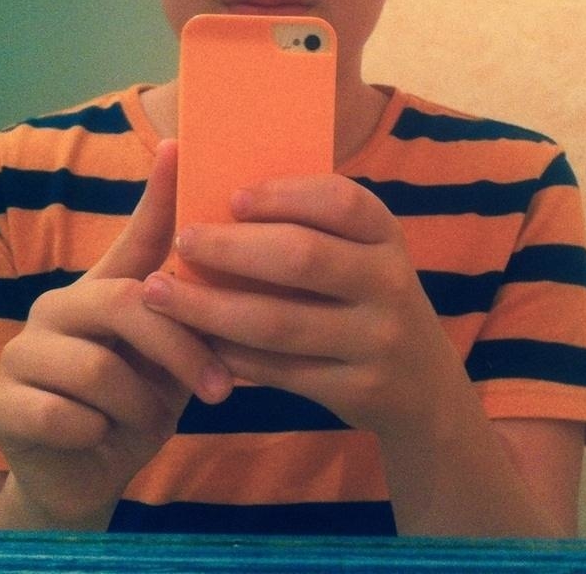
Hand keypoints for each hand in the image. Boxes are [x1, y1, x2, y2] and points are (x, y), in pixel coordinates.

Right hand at [0, 140, 232, 529]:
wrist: (86, 479)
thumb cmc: (136, 409)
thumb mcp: (171, 363)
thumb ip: (186, 323)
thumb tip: (234, 277)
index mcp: (104, 290)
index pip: (135, 234)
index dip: (157, 193)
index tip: (178, 146)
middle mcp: (58, 305)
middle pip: (127, 304)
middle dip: (180, 350)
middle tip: (217, 389)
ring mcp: (22, 351)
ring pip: (97, 368)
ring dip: (138, 406)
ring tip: (145, 421)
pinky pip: (61, 415)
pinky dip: (95, 434)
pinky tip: (95, 439)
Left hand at [141, 173, 451, 436]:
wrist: (425, 386)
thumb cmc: (369, 297)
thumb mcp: (363, 254)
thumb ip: (312, 226)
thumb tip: (222, 199)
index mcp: (386, 234)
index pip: (338, 200)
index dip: (282, 194)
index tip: (230, 197)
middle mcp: (390, 282)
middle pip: (302, 257)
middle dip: (231, 248)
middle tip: (181, 240)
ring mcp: (378, 340)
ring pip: (279, 322)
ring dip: (210, 307)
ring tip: (160, 294)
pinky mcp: (358, 390)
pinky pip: (280, 371)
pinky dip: (231, 355)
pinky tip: (196, 341)